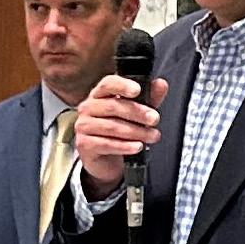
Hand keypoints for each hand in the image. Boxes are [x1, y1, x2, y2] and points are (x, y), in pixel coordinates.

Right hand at [75, 75, 169, 198]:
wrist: (106, 160)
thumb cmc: (119, 131)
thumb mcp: (137, 113)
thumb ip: (149, 98)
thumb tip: (161, 84)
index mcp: (100, 94)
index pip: (108, 84)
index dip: (123, 85)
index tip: (138, 90)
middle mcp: (88, 107)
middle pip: (113, 106)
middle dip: (137, 113)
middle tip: (154, 119)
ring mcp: (83, 126)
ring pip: (111, 126)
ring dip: (136, 132)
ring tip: (152, 136)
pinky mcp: (84, 144)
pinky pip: (106, 144)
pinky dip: (125, 146)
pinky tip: (137, 147)